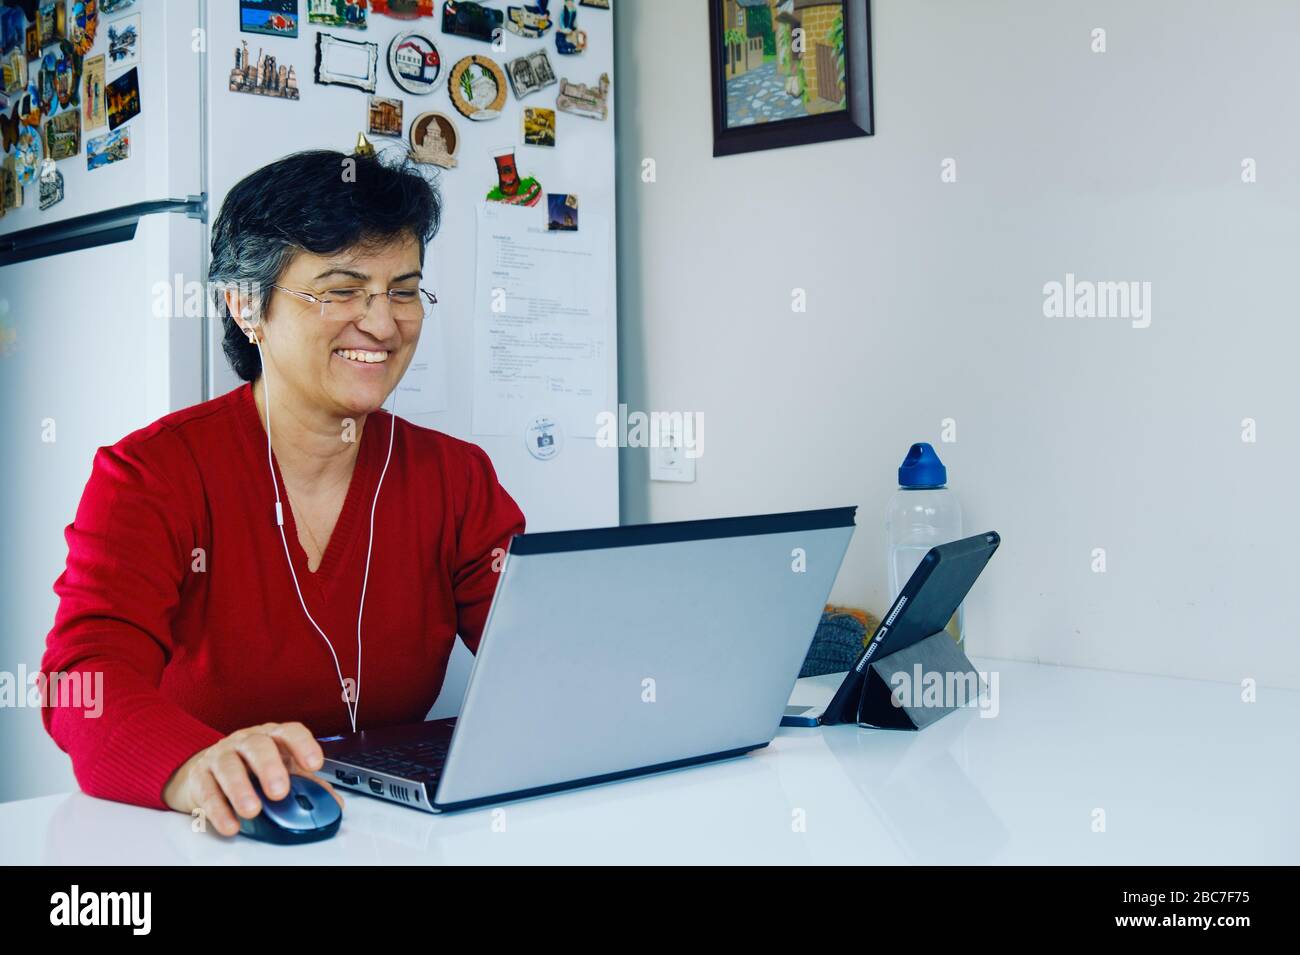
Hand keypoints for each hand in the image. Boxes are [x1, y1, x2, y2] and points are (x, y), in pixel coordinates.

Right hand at [163, 721, 344, 835]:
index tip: (315, 764)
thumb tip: (332, 803)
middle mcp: (246, 741)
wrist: (209, 768)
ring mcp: (221, 755)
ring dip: (241, 790)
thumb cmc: (252, 766)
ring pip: (229, 766)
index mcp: (273, 737)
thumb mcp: (282, 769)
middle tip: (279, 792)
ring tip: (252, 811)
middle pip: (257, 746)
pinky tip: (231, 824)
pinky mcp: (200, 776)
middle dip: (269, 768)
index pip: (290, 732)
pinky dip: (219, 810)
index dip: (304, 745)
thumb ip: (306, 784)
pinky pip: (208, 791)